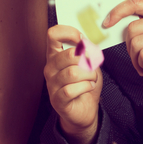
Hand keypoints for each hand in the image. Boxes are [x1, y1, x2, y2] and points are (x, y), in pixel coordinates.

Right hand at [45, 24, 102, 143]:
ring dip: (90, 76)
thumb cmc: (84, 84)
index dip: (69, 32)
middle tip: (92, 68)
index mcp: (55, 55)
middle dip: (88, 61)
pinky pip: (72, 89)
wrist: (84, 111)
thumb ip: (87, 52)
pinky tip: (87, 88)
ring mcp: (51, 84)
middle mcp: (50, 67)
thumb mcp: (89, 64)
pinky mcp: (56, 99)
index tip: (81, 40)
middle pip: (69, 55)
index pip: (53, 35)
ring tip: (91, 80)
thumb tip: (85, 42)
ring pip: (74, 73)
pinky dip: (85, 87)